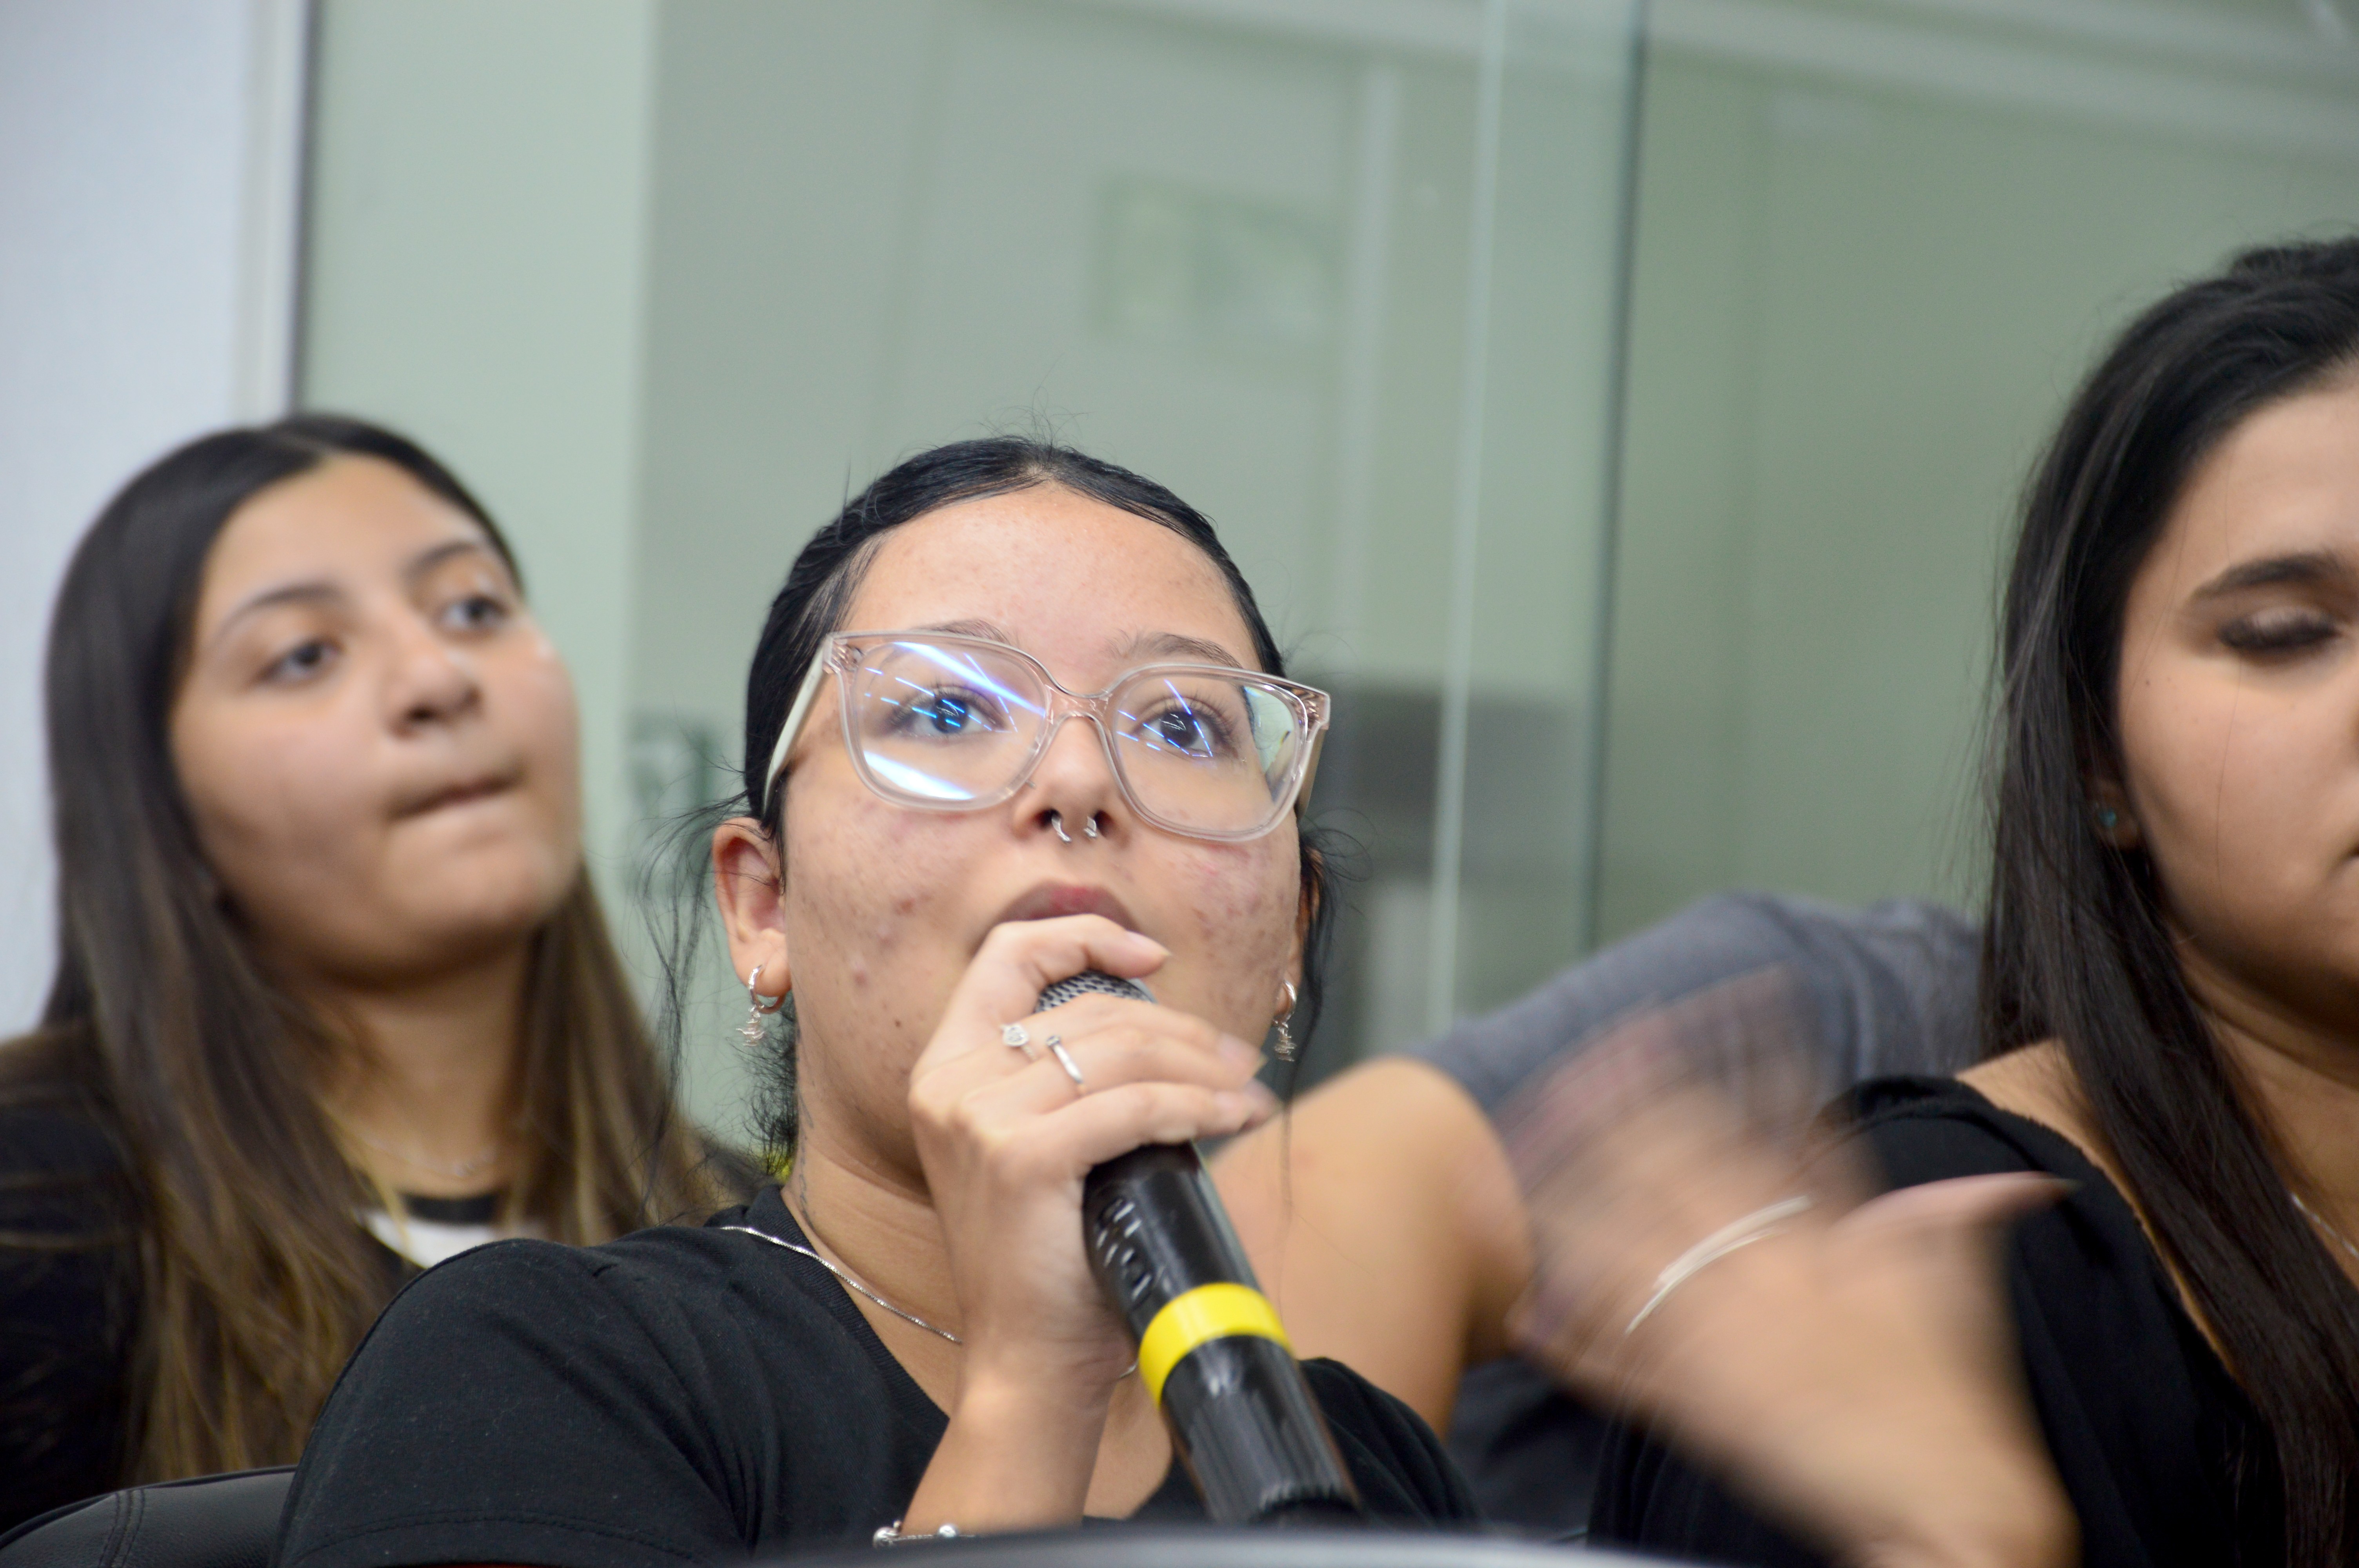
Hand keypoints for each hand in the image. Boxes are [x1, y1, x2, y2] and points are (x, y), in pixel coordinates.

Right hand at [900, 914, 1272, 1530]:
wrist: (1027, 1356)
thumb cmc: (1048, 1255)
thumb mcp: (1036, 1145)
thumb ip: (1065, 1080)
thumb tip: (1161, 1028)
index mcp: (943, 1069)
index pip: (1004, 958)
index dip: (1081, 936)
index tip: (1148, 954)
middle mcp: (950, 1084)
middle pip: (1086, 1010)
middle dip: (1176, 1026)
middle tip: (1233, 1055)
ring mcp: (980, 1119)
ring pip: (1120, 1054)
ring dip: (1200, 1066)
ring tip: (1244, 1088)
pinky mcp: (1021, 1157)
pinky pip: (1134, 1106)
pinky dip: (1197, 1106)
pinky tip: (1233, 1117)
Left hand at [1504, 1018, 2076, 1567]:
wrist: (1950, 1507)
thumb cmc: (1954, 1399)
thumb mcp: (1950, 1287)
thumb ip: (1955, 1220)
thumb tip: (2020, 1183)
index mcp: (1825, 1235)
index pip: (1756, 1123)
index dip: (1705, 1068)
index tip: (1662, 1018)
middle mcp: (1767, 1271)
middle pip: (1669, 1165)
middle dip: (1611, 1107)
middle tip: (1568, 1066)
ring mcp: (1725, 1335)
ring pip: (1623, 1247)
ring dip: (1566, 1198)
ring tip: (1520, 1157)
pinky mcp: (1702, 1407)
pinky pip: (1618, 1364)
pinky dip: (1568, 1342)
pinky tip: (1526, 1314)